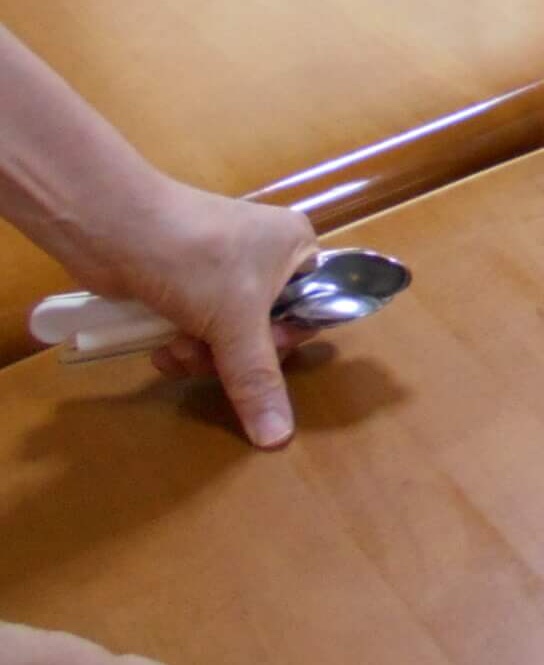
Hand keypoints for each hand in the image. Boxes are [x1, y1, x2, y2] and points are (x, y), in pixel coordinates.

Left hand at [89, 186, 319, 450]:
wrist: (113, 227)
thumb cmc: (195, 259)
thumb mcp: (235, 320)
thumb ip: (258, 379)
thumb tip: (279, 438)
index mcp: (296, 247)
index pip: (310, 309)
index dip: (284, 340)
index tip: (256, 351)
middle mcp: (264, 257)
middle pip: (264, 331)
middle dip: (230, 353)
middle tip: (205, 353)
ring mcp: (219, 272)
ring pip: (226, 337)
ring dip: (200, 354)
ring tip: (175, 347)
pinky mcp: (182, 286)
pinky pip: (196, 330)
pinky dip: (179, 345)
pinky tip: (159, 347)